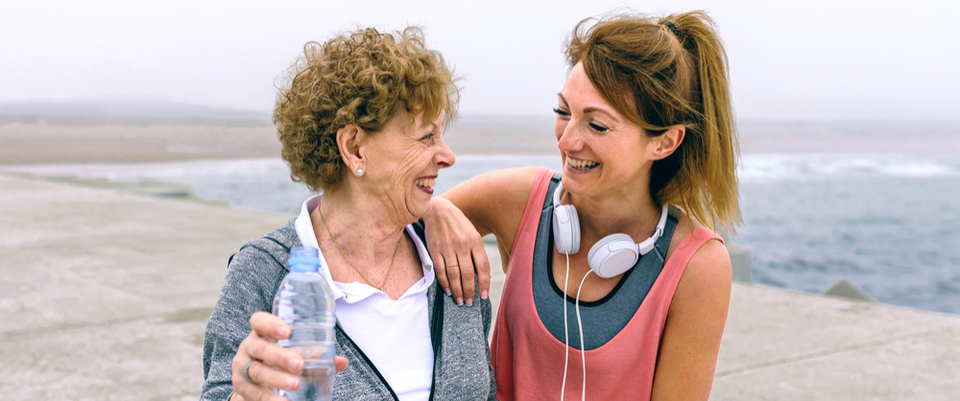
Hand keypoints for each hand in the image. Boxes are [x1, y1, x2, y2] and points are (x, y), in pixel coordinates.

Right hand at [231, 312, 348, 400]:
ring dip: (277, 379)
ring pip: (256, 372)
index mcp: (261, 333)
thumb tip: (342, 362)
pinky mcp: (240, 388)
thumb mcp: (294, 353)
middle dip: (279, 356)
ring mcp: (241, 368)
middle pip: (259, 348)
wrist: (255, 383)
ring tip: (295, 384)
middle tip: (299, 365)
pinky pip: (253, 394)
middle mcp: (248, 348)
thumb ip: (315, 355)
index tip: (286, 331)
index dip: (270, 324)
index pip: (259, 321)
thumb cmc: (278, 360)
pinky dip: (269, 399)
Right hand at [424, 198, 490, 305]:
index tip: (483, 295)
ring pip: (454, 275)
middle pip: (468, 274)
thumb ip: (477, 251)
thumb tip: (481, 275)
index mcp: (475, 240)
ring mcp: (448, 247)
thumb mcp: (472, 232)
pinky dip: (444, 282)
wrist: (438, 209)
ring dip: (457, 290)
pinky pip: (440, 270)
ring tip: (460, 301)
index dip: (484, 283)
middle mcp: (462, 244)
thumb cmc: (458, 223)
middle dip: (470, 291)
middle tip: (470, 302)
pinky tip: (448, 290)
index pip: (483, 266)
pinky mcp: (435, 249)